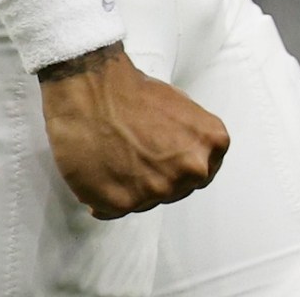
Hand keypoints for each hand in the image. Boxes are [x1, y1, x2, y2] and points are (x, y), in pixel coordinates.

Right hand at [37, 46, 227, 219]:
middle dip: (157, 177)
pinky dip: (103, 197)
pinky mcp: (123, 203)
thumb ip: (190, 139)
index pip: (202, 173)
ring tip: (112, 158)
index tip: (165, 161)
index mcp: (210, 144)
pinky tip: (96, 171)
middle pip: (175, 190)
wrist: (90, 89)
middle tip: (134, 156)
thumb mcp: (180, 106)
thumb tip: (184, 153)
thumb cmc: (129, 92)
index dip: (179, 166)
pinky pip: (113, 210)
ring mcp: (158, 190)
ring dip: (130, 187)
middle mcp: (190, 171)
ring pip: (145, 202)